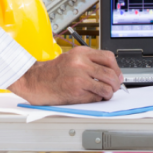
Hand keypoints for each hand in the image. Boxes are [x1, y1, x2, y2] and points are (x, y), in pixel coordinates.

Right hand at [8, 47, 122, 104]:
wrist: (34, 80)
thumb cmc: (53, 71)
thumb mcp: (72, 58)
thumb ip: (90, 62)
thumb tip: (111, 72)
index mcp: (81, 53)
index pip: (108, 58)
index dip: (117, 68)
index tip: (118, 75)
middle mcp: (81, 64)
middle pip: (110, 74)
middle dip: (116, 83)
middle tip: (114, 87)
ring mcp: (78, 78)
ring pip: (106, 87)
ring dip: (109, 93)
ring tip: (105, 94)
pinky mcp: (75, 92)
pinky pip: (95, 98)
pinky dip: (98, 99)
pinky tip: (93, 97)